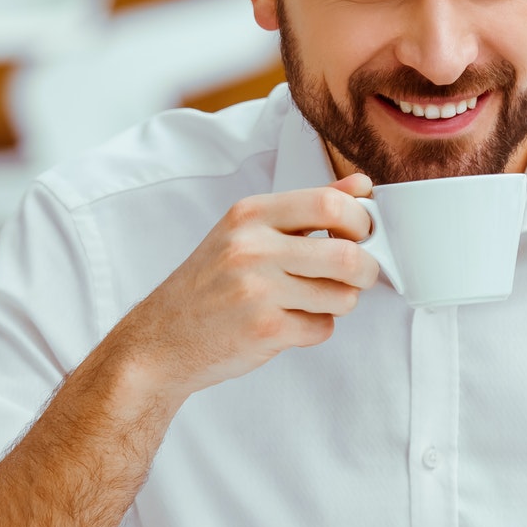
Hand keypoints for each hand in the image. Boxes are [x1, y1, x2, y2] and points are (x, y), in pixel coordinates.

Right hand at [103, 173, 379, 403]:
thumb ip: (305, 207)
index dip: (360, 221)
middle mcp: (252, 248)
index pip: (329, 204)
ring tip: (313, 302)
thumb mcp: (246, 232)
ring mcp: (258, 291)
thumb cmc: (208, 285)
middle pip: (348, 254)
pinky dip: (314, 329)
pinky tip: (288, 324)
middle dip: (366, 269)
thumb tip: (362, 186)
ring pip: (342, 296)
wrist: (160, 340)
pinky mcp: (265, 330)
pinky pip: (322, 328)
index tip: (361, 234)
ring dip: (339, 303)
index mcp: (250, 215)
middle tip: (358, 275)